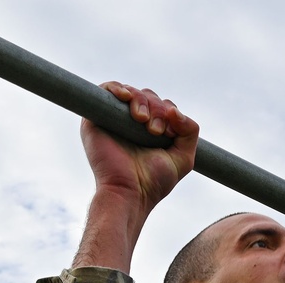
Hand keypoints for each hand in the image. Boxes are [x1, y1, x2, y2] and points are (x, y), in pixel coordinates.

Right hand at [80, 82, 198, 217]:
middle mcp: (131, 124)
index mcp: (150, 131)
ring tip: (143, 121)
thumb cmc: (154, 181)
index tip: (167, 134)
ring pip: (132, 92)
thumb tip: (173, 109)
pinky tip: (127, 98)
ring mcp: (113, 120)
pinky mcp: (95, 119)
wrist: (130, 192)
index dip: (169, 112)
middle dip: (157, 108)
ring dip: (142, 102)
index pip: (163, 106)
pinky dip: (118, 88)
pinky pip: (105, 89)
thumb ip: (190, 131)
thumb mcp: (183, 157)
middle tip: (155, 131)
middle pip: (149, 96)